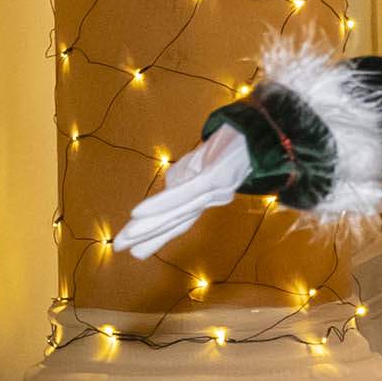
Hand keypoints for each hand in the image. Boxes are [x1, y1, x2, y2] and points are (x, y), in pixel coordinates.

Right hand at [114, 128, 254, 258]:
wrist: (261, 128)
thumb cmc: (231, 144)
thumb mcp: (202, 161)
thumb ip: (184, 179)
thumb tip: (166, 190)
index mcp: (207, 196)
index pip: (179, 220)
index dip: (158, 236)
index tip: (135, 252)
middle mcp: (211, 197)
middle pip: (176, 221)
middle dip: (147, 236)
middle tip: (120, 249)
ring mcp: (214, 189)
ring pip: (177, 212)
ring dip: (149, 226)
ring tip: (126, 238)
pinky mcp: (216, 176)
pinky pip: (184, 194)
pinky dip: (160, 205)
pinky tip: (137, 213)